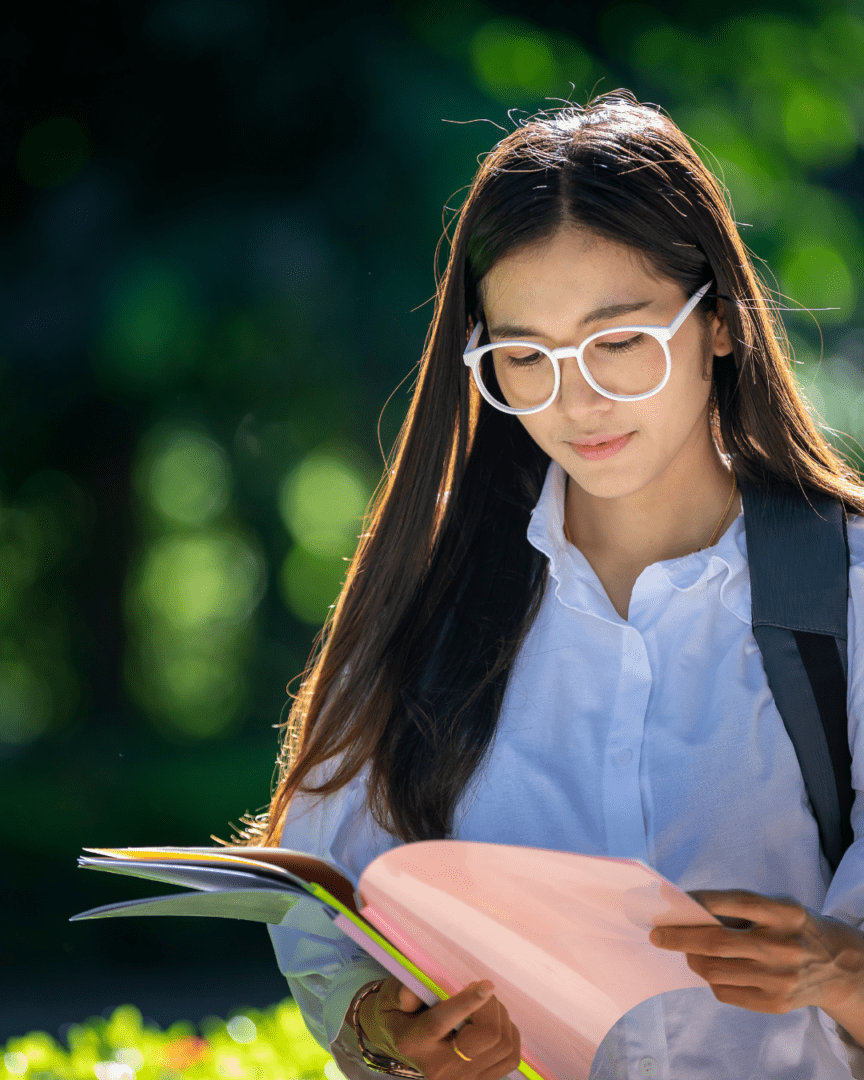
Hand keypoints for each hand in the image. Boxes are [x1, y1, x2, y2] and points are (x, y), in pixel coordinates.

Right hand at [355, 976, 521, 1078]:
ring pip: (502, 1045)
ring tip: (485, 1006)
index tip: (486, 985)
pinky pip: (510, 1058)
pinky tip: (495, 1023)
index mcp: (414, 1043)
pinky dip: (510, 1034)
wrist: (399, 1042)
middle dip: (490, 1006)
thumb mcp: (390, 998)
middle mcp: (439, 1068)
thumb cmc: (397, 1013)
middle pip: (486, 1037)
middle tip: (480, 990)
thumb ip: (400, 993)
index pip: (441, 1023)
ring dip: (501, 1017)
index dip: (467, 1002)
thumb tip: (411, 993)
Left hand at [648, 888, 863, 1015]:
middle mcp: (784, 946)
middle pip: (716, 942)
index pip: (732, 903)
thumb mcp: (775, 907)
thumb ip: (737, 908)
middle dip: (678, 937)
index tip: (669, 903)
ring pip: (715, 971)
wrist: (836, 965)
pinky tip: (711, 969)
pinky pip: (725, 992)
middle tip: (656, 935)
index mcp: (784, 913)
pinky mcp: (775, 1004)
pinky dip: (710, 979)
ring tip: (686, 951)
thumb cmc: (791, 927)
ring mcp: (780, 978)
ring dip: (691, 958)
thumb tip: (684, 911)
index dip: (697, 902)